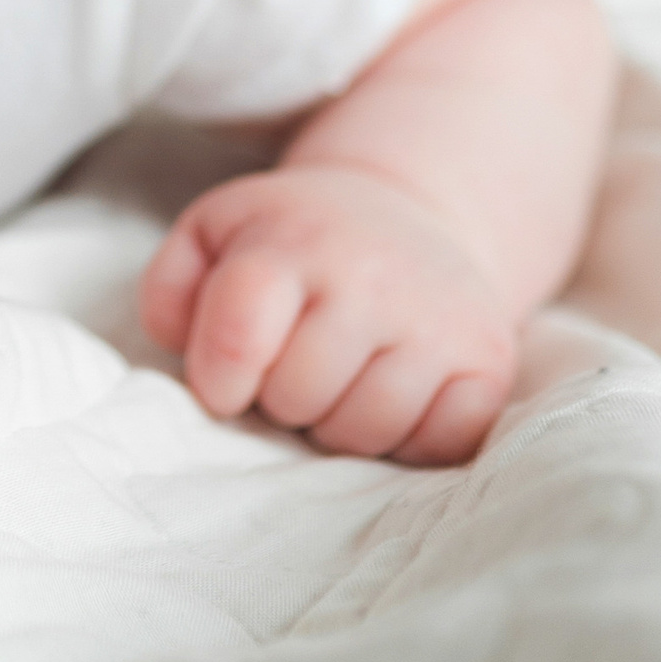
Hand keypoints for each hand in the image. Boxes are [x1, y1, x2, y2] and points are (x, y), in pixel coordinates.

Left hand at [141, 163, 518, 463]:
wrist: (408, 214)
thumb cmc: (294, 238)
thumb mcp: (215, 233)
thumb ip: (171, 287)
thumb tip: (175, 345)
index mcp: (290, 240)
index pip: (237, 336)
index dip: (217, 380)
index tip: (225, 382)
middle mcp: (370, 274)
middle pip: (297, 396)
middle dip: (281, 399)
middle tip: (294, 367)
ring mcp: (437, 319)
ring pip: (364, 433)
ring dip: (339, 426)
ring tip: (339, 380)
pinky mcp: (489, 362)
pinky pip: (436, 447)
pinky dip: (407, 440)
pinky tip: (392, 392)